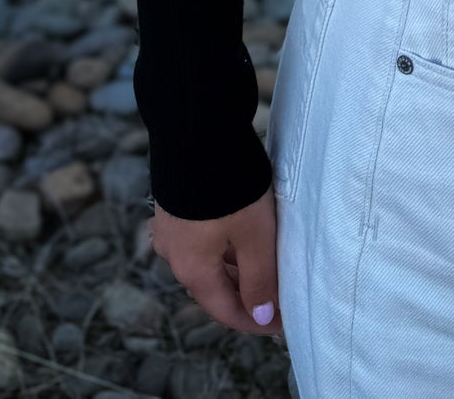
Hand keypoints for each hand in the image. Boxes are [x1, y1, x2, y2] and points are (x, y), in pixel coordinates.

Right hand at [151, 188, 280, 336]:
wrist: (196, 129)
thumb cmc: (230, 186)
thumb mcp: (255, 236)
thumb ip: (259, 280)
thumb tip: (260, 317)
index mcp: (191, 269)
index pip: (226, 311)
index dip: (256, 321)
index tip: (282, 324)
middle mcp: (173, 254)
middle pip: (213, 287)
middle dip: (246, 295)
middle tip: (278, 295)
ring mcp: (170, 228)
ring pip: (207, 261)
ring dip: (235, 269)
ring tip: (265, 266)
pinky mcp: (174, 205)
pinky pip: (200, 239)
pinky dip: (223, 246)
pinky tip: (243, 235)